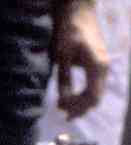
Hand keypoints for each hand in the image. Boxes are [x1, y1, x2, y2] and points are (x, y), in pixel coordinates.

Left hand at [53, 0, 109, 117]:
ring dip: (80, 103)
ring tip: (62, 106)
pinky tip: (69, 98)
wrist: (78, 14)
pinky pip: (93, 87)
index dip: (77, 108)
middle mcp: (103, 68)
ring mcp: (102, 67)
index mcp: (96, 65)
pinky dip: (82, 96)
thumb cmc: (69, 32)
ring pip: (95, 94)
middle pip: (95, 99)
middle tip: (60, 110)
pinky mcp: (98, 66)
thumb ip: (64, 81)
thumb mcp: (62, 57)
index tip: (61, 109)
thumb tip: (62, 103)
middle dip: (78, 108)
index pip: (92, 97)